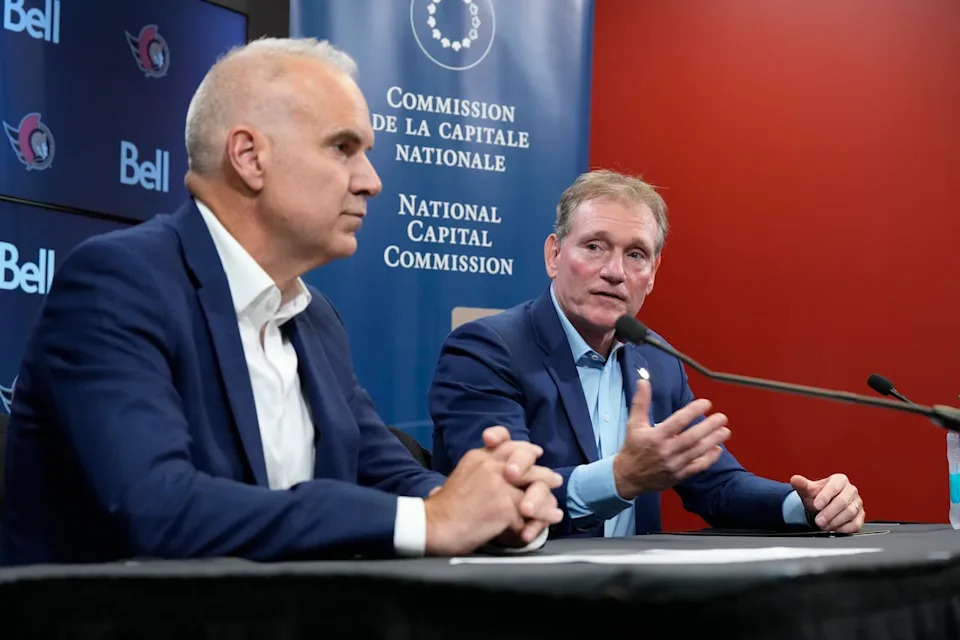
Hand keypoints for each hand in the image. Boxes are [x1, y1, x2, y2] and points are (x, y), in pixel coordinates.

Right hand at [424, 432, 562, 555]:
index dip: (522, 447)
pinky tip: (548, 523)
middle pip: (526, 459)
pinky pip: (531, 512)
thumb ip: (479, 474)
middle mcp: (490, 465)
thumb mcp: (460, 479)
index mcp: (478, 457)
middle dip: (542, 471)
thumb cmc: (443, 510)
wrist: (432, 526)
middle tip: (554, 479)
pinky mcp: (504, 505)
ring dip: (546, 497)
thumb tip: (498, 479)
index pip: (506, 441)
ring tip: (554, 508)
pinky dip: (541, 520)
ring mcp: (499, 483)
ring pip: (534, 484)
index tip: (536, 452)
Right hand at [612, 379, 730, 499]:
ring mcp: (674, 464)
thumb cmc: (632, 447)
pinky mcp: (679, 475)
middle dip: (709, 426)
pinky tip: (718, 449)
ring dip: (713, 441)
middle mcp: (666, 451)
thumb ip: (641, 402)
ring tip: (725, 431)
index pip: (678, 421)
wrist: (628, 476)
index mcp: (655, 436)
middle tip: (722, 417)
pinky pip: (697, 467)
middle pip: (692, 437)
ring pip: (697, 451)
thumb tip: (643, 382)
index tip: (707, 403)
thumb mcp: (633, 423)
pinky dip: (709, 459)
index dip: (694, 411)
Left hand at [791, 473, 863, 532]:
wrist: (821, 508)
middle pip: (843, 501)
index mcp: (839, 480)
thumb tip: (795, 479)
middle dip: (829, 513)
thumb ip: (801, 484)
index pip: (834, 487)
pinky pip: (856, 524)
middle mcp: (851, 490)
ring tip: (823, 526)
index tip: (816, 505)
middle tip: (819, 521)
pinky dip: (844, 528)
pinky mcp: (860, 516)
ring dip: (835, 521)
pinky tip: (834, 529)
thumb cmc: (816, 497)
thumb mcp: (807, 490)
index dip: (825, 496)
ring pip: (850, 513)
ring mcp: (857, 503)